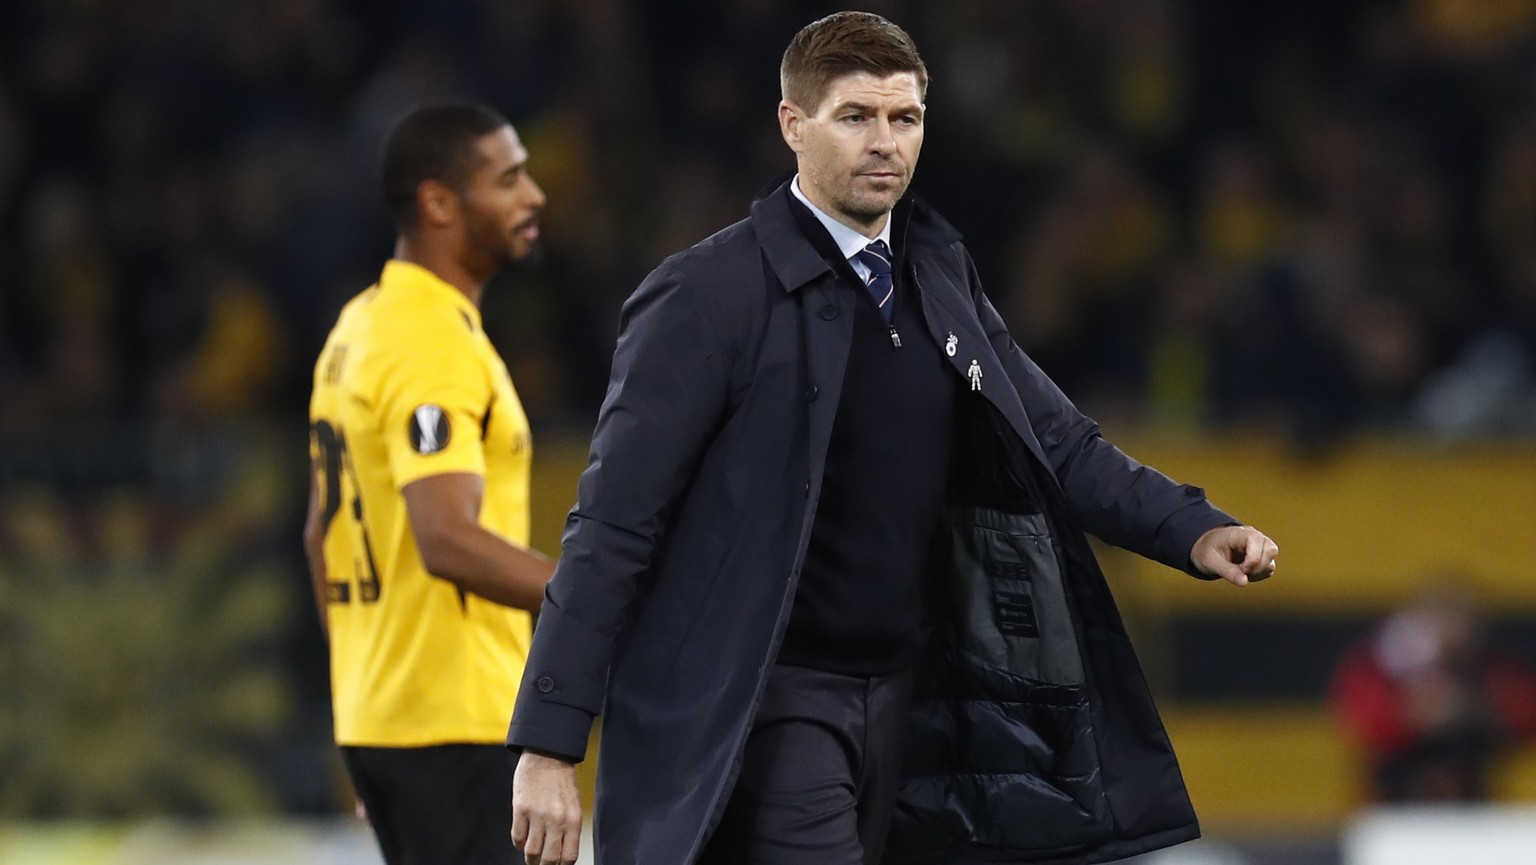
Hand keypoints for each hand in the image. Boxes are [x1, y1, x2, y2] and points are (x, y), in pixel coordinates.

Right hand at [511, 750, 581, 864]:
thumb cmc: (562, 780)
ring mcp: (537, 815)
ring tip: (531, 854)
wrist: (547, 754)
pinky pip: (517, 837)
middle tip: (542, 863)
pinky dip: (519, 842)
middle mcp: (556, 820)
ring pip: (531, 852)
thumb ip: (568, 829)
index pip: (569, 857)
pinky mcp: (520, 809)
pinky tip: (523, 837)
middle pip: (550, 859)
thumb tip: (561, 853)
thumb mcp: (573, 805)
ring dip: (530, 857)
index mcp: (573, 820)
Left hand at [1191, 525, 1277, 585]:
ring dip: (1257, 573)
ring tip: (1240, 572)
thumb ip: (1227, 571)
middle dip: (1257, 567)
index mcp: (1241, 533)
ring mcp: (1260, 547)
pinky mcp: (1262, 557)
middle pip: (1271, 550)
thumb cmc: (1207, 550)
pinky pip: (1268, 569)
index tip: (1240, 569)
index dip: (1252, 560)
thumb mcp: (1210, 561)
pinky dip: (1258, 575)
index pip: (1258, 542)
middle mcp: (1255, 537)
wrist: (1206, 548)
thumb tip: (1244, 582)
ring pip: (1271, 562)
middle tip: (1240, 572)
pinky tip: (1244, 573)